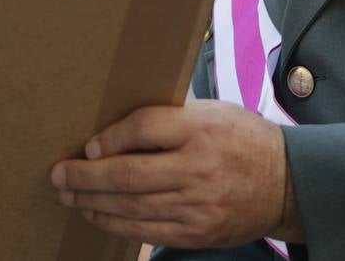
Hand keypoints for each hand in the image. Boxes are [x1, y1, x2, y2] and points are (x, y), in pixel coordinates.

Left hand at [50, 100, 301, 247]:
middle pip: (129, 175)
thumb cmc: (241, 138)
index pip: (141, 128)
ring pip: (132, 207)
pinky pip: (147, 231)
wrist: (287, 182)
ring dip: (93, 203)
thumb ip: (168, 118)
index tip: (87, 146)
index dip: (108, 139)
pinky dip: (116, 224)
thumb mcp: (210, 112)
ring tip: (68, 195)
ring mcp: (199, 205)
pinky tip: (96, 215)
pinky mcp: (199, 232)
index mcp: (200, 129)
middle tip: (58, 175)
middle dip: (85, 178)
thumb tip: (114, 126)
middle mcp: (199, 168)